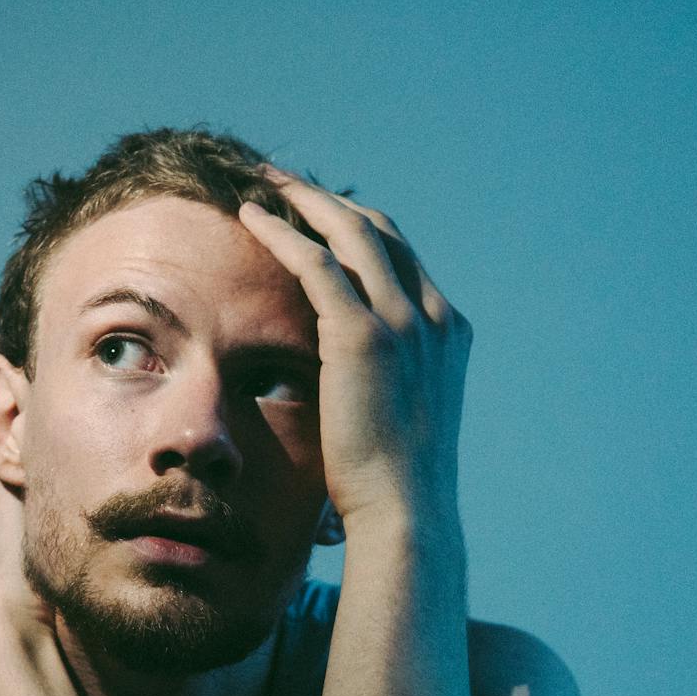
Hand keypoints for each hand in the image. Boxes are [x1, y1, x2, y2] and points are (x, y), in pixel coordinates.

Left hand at [238, 169, 470, 526]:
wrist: (405, 512)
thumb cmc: (393, 483)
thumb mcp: (400, 417)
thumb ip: (386, 381)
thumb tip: (354, 383)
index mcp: (446, 331)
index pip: (401, 256)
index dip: (356, 227)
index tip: (316, 214)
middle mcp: (431, 315)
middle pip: (378, 230)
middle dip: (329, 201)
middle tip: (283, 183)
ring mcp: (402, 321)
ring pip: (350, 233)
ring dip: (303, 201)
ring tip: (262, 185)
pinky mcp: (362, 335)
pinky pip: (317, 263)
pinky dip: (282, 233)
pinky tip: (250, 218)